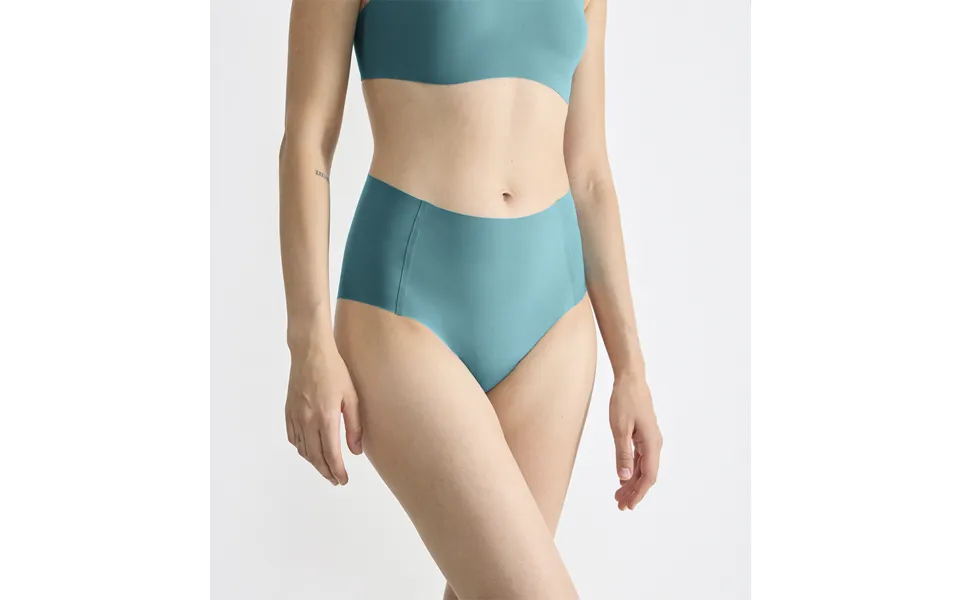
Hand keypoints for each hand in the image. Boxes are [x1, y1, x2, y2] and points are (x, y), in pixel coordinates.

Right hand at [285, 346, 361, 484]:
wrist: (310, 353)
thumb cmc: (335, 371)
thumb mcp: (352, 397)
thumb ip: (354, 426)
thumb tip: (355, 451)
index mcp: (325, 417)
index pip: (331, 454)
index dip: (337, 471)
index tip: (343, 480)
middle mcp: (307, 420)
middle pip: (315, 457)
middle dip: (326, 472)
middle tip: (335, 480)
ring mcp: (296, 417)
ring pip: (303, 450)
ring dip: (314, 463)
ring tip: (326, 467)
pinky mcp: (288, 412)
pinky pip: (293, 438)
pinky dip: (302, 449)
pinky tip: (310, 450)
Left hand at [610, 372, 661, 509]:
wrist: (630, 380)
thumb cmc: (625, 401)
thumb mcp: (619, 428)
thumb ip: (623, 453)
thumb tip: (624, 477)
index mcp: (651, 443)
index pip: (649, 476)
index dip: (639, 493)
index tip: (628, 505)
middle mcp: (654, 444)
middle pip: (646, 475)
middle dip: (634, 492)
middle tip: (620, 505)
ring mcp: (650, 440)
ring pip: (643, 468)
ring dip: (632, 483)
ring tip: (619, 496)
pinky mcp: (643, 436)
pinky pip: (640, 458)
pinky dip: (631, 470)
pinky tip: (623, 478)